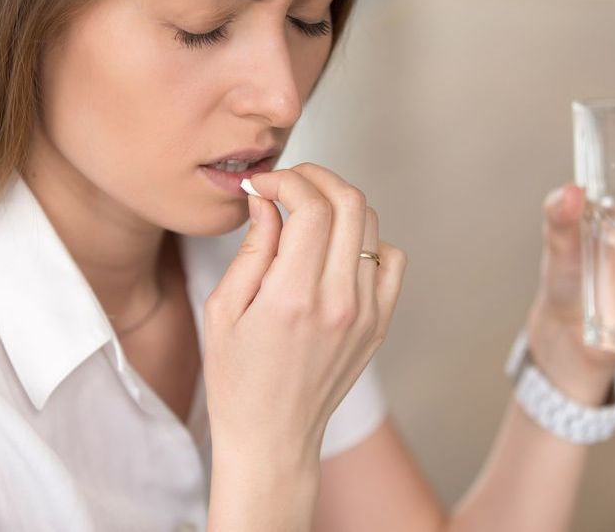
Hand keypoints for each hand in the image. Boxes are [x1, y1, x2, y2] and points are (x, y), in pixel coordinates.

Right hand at [202, 163, 406, 471]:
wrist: (273, 436)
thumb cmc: (237, 379)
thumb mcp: (223, 310)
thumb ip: (252, 249)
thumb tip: (268, 200)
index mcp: (294, 297)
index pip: (312, 206)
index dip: (287, 181)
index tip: (263, 186)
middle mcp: (339, 301)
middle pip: (349, 203)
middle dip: (316, 178)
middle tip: (288, 183)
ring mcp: (368, 312)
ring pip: (371, 223)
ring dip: (339, 203)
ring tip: (307, 211)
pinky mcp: (380, 323)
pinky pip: (391, 259)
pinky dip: (366, 239)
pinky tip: (336, 249)